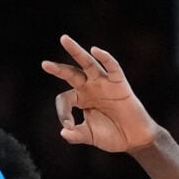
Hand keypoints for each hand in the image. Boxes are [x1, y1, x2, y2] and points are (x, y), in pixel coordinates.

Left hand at [42, 36, 156, 153]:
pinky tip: (95, 50)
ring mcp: (104, 84)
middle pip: (71, 73)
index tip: (67, 125)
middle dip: (58, 69)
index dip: (63, 112)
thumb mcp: (90, 135)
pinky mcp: (119, 83)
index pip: (65, 99)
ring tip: (64, 40)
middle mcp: (90, 88)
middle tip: (44, 64)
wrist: (133, 139)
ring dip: (76, 51)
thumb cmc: (111, 135)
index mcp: (81, 99)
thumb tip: (63, 132)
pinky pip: (112, 67)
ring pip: (87, 63)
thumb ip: (76, 135)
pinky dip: (105, 58)